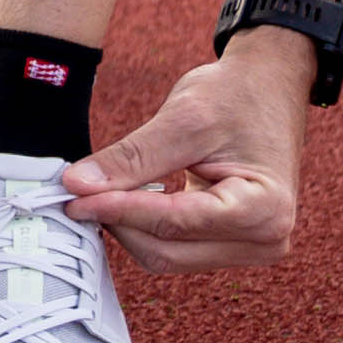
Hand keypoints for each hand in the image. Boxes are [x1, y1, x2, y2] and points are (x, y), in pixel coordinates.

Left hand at [62, 42, 312, 273]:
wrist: (268, 87)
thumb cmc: (237, 95)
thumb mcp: (183, 119)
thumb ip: (131, 158)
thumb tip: (77, 185)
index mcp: (265, 207)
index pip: (176, 222)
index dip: (120, 210)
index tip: (73, 198)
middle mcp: (266, 239)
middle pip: (168, 251)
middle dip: (119, 223)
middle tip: (77, 195)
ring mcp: (251, 247)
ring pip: (167, 256)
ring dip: (128, 228)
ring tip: (100, 194)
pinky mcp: (232, 244)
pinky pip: (176, 249)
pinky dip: (144, 228)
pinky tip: (126, 199)